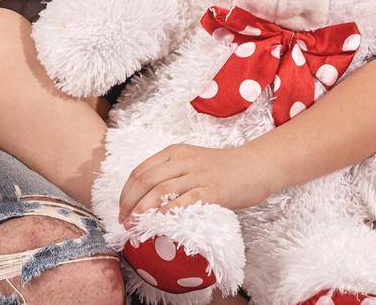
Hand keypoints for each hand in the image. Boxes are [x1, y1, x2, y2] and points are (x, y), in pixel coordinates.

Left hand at [118, 143, 277, 228]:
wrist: (255, 166)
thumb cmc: (221, 168)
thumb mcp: (191, 163)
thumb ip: (171, 173)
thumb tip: (145, 198)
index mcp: (174, 153)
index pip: (140, 171)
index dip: (126, 192)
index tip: (121, 209)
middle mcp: (182, 161)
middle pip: (146, 180)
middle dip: (129, 202)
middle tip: (124, 221)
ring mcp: (198, 175)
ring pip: (161, 189)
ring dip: (144, 208)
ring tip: (135, 224)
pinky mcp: (213, 190)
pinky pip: (186, 200)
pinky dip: (170, 210)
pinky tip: (161, 220)